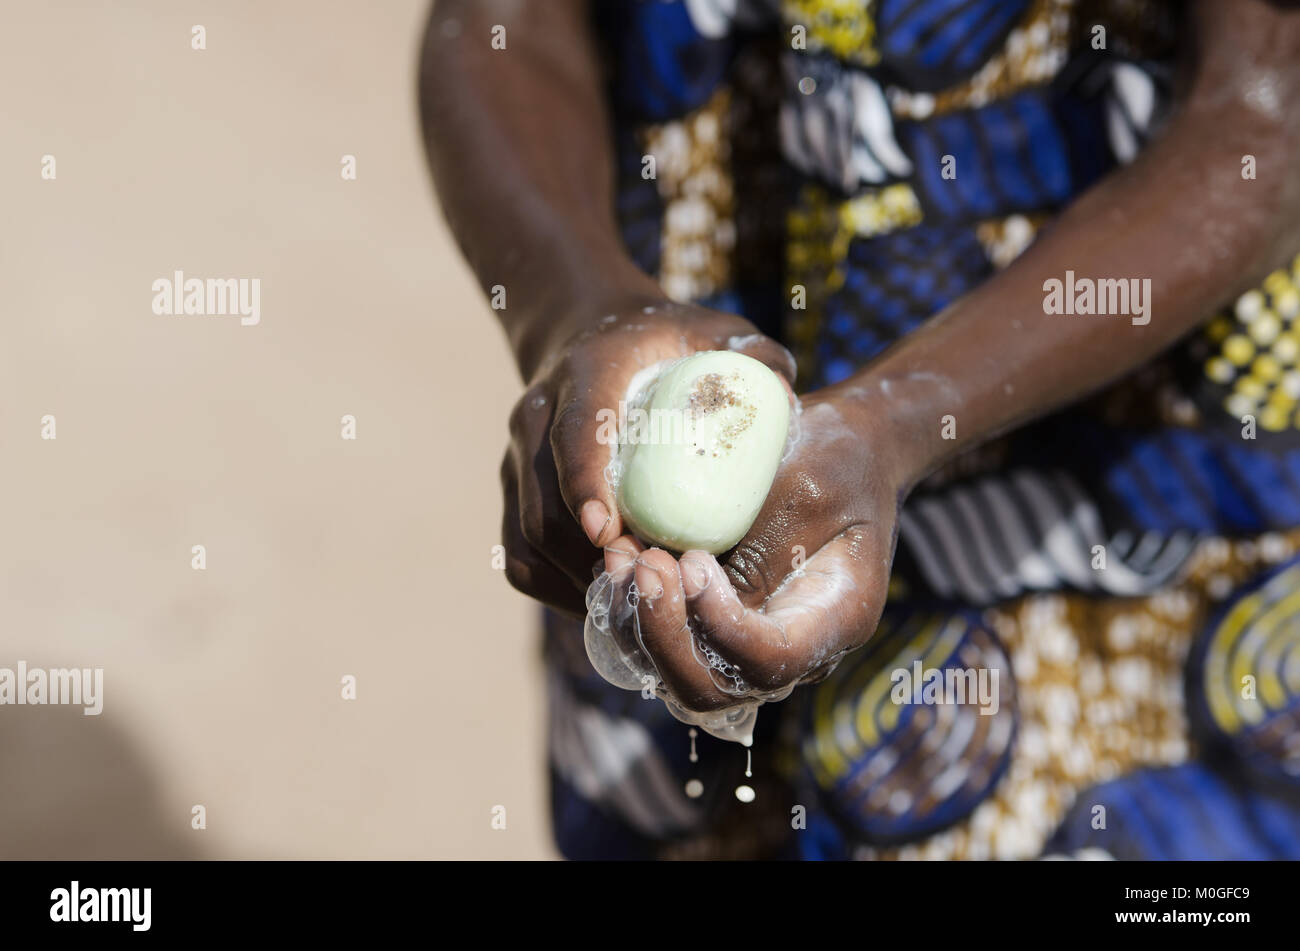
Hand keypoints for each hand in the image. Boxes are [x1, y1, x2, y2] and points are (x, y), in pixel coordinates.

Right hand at [500, 298, 795, 614]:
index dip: (586, 483)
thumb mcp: (714, 334)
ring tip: (638, 601)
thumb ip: (753, 359)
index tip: (608, 530)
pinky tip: (611, 602)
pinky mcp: (513, 492)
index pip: (575, 432)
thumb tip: (788, 405)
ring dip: (575, 578)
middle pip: (543, 500)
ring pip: (528, 536)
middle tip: (648, 584)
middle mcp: (537, 414)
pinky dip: (557, 588)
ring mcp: (518, 458)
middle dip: (586, 553)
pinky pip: (521, 557)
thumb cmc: (667, 343)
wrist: (592, 336)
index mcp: (585, 372)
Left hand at [600, 384, 906, 712]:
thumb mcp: (806, 493)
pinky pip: (664, 644)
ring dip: (637, 623)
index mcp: (836, 621)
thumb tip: (690, 589)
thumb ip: (758, 552)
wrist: (843, 451)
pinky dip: (631, 610)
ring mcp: (748, 646)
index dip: (722, 627)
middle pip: (712, 688)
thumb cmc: (835, 463)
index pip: (770, 661)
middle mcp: (792, 652)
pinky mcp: (714, 626)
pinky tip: (619, 555)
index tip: (692, 562)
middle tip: (646, 564)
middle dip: (665, 636)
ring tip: (621, 552)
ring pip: (675, 674)